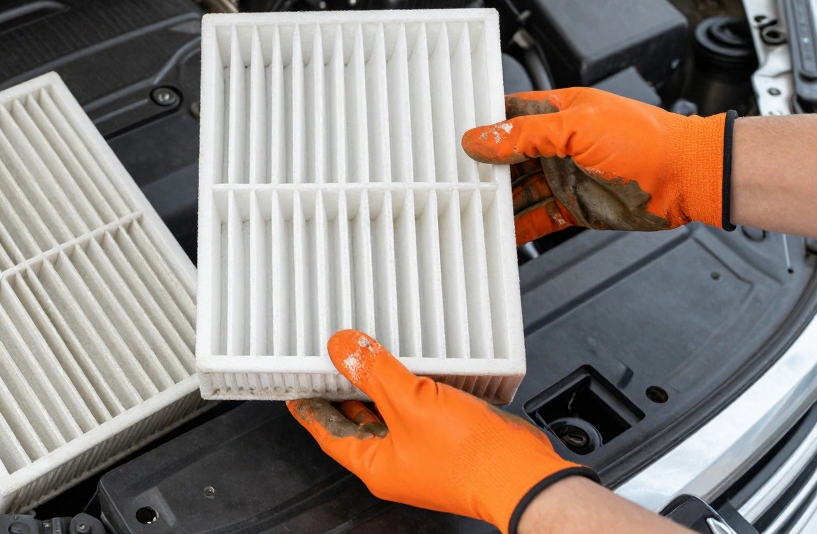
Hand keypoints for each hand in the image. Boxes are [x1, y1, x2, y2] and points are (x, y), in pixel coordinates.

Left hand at [289, 330, 592, 533]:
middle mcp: (396, 462)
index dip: (309, 406)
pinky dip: (408, 390)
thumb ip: (373, 371)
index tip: (295, 385)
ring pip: (388, 414)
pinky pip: (416, 412)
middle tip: (329, 361)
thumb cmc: (471, 458)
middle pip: (356, 421)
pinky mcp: (447, 441)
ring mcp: (422, 453)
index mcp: (375, 464)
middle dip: (342, 390)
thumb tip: (342, 348)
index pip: (327, 432)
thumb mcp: (410, 402)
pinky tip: (413, 369)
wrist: (526, 475)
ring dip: (378, 386)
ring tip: (367, 356)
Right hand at [460, 88, 732, 244]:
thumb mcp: (578, 128)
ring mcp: (564, 177)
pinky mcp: (573, 207)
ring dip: (496, 201)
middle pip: (507, 158)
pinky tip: (497, 232)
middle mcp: (557, 145)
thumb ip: (526, 134)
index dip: (481, 127)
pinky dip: (516, 226)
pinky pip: (536, 218)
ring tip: (469, 210)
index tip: (453, 141)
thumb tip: (482, 138)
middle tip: (453, 181)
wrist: (689, 178)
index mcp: (557, 113)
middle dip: (483, 169)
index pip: (507, 116)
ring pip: (518, 191)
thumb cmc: (648, 140)